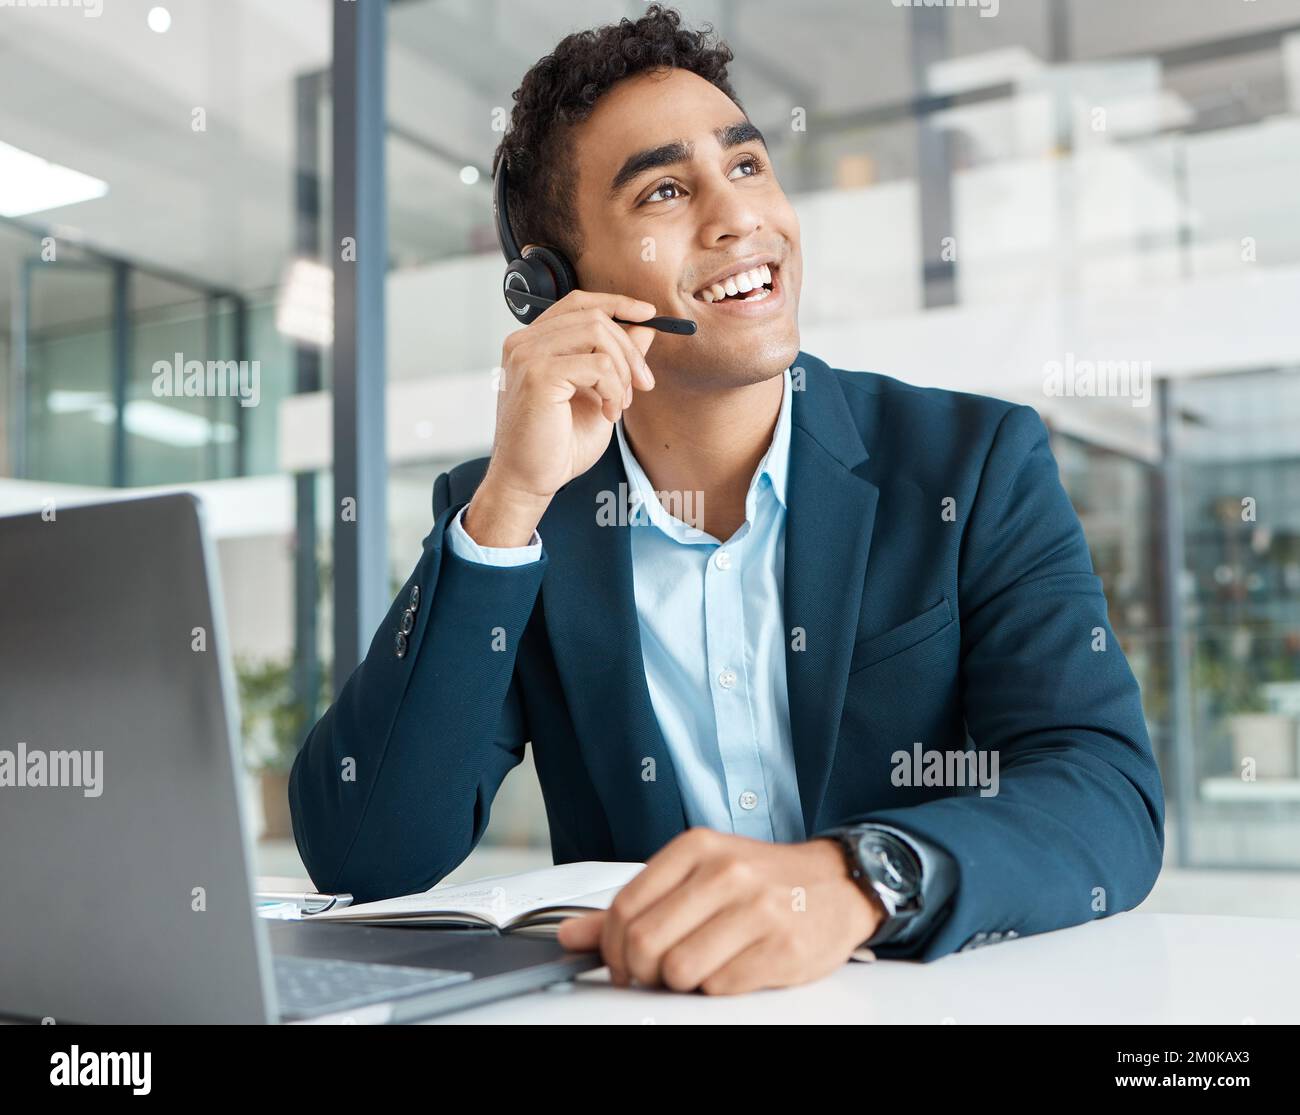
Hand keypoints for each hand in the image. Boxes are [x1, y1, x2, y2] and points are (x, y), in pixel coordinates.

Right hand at [464, 291, 658, 546]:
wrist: (530, 481)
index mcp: (533, 343)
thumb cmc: (556, 445)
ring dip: (623, 371)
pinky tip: (608, 413)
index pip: (578, 303)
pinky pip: (598, 364)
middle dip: (630, 350)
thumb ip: (615, 358)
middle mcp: (524, 343)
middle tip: (643, 385)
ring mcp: (528, 356)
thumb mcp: (597, 394)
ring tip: (620, 404)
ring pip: (598, 334)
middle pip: (594, 317)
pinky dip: (614, 388)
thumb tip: (644, 326)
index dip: (616, 303)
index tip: (649, 314)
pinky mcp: (538, 375)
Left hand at [556, 829, 883, 995]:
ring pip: (679, 970)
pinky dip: (717, 989)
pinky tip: (733, 968)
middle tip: (654, 974)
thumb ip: (635, 904)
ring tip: (699, 968)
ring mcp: (757, 909)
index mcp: (697, 848)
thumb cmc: (762, 880)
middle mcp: (726, 872)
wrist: (837, 883)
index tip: (620, 962)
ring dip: (680, 983)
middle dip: (640, 972)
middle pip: (646, 942)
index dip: (612, 948)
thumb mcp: (697, 875)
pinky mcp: (782, 947)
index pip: (625, 907)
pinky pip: (720, 988)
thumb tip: (570, 934)